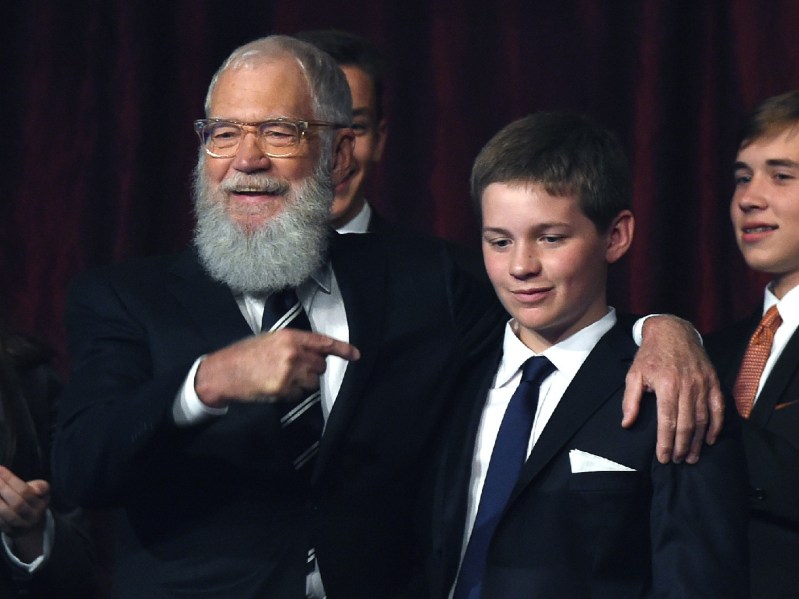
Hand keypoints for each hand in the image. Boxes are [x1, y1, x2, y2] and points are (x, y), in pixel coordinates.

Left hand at [0, 466, 49, 560]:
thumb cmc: (33, 502)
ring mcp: (20, 526)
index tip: (0, 469)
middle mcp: (32, 517)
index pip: (25, 491)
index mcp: (41, 504)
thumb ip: (40, 487)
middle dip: (2, 488)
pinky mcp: (9, 532)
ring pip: (7, 514)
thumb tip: (37, 489)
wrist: (31, 526)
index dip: (11, 480)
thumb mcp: (42, 492)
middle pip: (17, 503)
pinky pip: (0, 522)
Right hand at [195, 329, 359, 406]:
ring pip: (312, 382)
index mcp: (290, 337)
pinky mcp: (283, 389)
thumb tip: (313, 354)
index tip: (355, 355)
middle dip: (312, 369)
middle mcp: (293, 353)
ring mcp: (289, 372)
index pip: (324, 342)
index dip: (342, 349)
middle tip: (294, 369)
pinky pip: (299, 394)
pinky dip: (291, 394)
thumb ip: (293, 345)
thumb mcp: (270, 340)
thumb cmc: (245, 355)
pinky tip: (275, 387)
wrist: (224, 372)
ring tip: (282, 378)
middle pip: (320, 366)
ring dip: (303, 383)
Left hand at [621, 315, 723, 464]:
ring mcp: (703, 384)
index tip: (663, 458)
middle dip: (681, 446)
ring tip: (691, 457)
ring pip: (703, 419)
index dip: (665, 443)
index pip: (667, 421)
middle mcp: (687, 386)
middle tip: (677, 461)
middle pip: (687, 424)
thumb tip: (627, 424)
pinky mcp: (713, 381)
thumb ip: (631, 400)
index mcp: (666, 385)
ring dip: (697, 441)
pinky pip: (718, 407)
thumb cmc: (650, 355)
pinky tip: (709, 439)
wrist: (672, 331)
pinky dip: (716, 425)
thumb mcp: (634, 374)